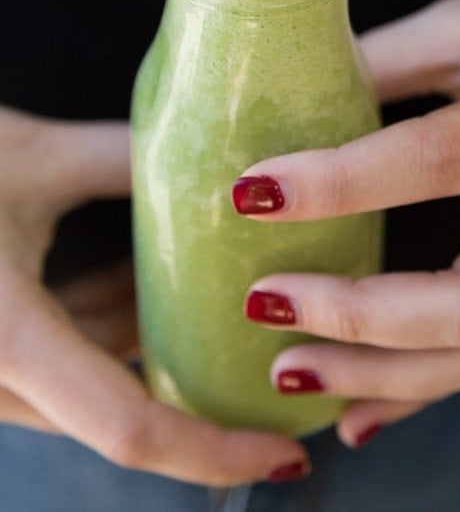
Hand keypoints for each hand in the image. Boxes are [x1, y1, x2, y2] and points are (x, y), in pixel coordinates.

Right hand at [0, 105, 307, 484]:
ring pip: (89, 380)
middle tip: (268, 345)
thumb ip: (119, 156)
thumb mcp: (24, 157)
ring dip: (151, 341)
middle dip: (196, 381)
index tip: (285, 450)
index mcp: (2, 338)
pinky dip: (107, 326)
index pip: (128, 424)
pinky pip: (59, 360)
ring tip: (214, 284)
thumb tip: (208, 155)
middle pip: (118, 405)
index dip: (214, 450)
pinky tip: (140, 272)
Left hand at [235, 0, 459, 446]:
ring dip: (384, 375)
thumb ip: (384, 63)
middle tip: (265, 303)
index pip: (440, 160)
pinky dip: (428, 388)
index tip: (252, 194)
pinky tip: (361, 409)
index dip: (341, 183)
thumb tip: (284, 103)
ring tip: (290, 371)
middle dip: (358, 316)